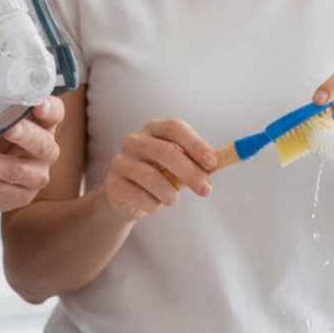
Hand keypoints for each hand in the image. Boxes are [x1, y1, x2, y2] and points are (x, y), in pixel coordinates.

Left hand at [0, 95, 64, 212]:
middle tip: (10, 129)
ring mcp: (36, 177)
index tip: (39, 103)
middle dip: (26, 136)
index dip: (50, 109)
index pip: (55, 114)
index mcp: (44, 126)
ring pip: (14, 170)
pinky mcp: (20, 197)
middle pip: (42, 144)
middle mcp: (46, 152)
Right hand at [102, 118, 216, 219]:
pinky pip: (142, 198)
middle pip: (165, 152)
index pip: (174, 127)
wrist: (126, 198)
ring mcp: (120, 161)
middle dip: (190, 173)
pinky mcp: (113, 184)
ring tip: (172, 199)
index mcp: (153, 129)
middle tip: (206, 190)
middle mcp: (134, 140)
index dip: (195, 144)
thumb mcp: (179, 165)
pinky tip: (152, 203)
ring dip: (171, 194)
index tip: (213, 163)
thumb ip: (198, 162)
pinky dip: (155, 205)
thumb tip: (220, 162)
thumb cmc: (160, 176)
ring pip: (153, 178)